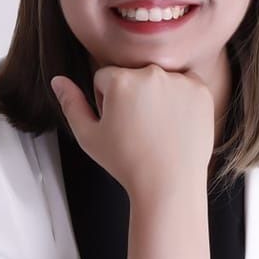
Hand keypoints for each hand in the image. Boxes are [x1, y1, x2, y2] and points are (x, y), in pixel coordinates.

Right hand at [51, 63, 213, 200]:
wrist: (170, 184)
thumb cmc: (127, 164)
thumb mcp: (88, 137)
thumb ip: (71, 104)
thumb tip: (58, 80)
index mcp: (121, 80)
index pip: (104, 78)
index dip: (105, 103)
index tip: (116, 125)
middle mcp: (151, 73)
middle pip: (131, 76)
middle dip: (130, 96)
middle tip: (137, 130)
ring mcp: (179, 80)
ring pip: (157, 79)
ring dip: (155, 96)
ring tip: (156, 130)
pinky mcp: (200, 90)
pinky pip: (183, 85)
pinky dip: (179, 100)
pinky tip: (174, 125)